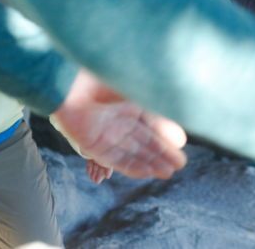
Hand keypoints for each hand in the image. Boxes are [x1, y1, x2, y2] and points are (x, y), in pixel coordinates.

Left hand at [52, 70, 187, 179]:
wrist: (73, 82)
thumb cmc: (106, 82)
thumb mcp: (140, 100)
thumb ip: (159, 119)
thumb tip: (179, 139)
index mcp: (129, 103)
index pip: (152, 125)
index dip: (166, 138)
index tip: (182, 148)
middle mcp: (118, 119)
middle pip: (143, 141)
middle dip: (161, 154)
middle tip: (179, 166)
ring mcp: (106, 133)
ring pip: (132, 152)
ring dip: (150, 163)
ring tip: (167, 173)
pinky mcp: (92, 144)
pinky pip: (114, 159)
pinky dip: (131, 166)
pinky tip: (147, 172)